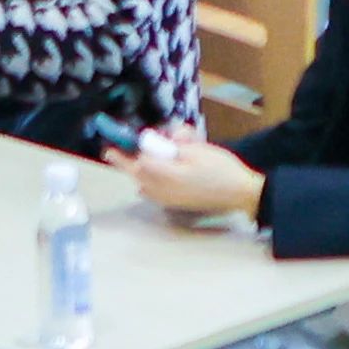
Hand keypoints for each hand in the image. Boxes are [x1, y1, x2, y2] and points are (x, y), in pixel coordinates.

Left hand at [125, 131, 259, 219]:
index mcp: (166, 176)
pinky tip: (162, 171)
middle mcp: (162, 191)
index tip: (109, 148)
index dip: (123, 155)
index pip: (137, 163)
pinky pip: (153, 191)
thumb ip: (171, 147)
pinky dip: (151, 180)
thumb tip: (151, 144)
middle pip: (137, 175)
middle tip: (119, 151)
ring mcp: (167, 200)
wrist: (239, 193)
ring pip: (144, 183)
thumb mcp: (196, 150)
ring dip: (142, 171)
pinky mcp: (174, 203)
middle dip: (129, 162)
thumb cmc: (220, 168)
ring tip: (149, 158)